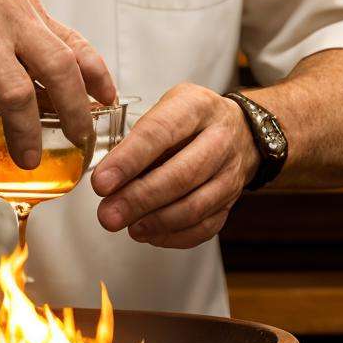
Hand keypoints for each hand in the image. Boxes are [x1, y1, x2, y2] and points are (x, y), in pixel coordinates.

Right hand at [0, 0, 115, 174]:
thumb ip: (18, 48)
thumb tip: (55, 98)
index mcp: (17, 8)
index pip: (74, 44)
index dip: (98, 79)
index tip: (107, 104)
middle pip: (59, 72)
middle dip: (76, 115)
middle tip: (77, 141)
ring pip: (20, 100)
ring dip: (26, 140)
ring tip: (24, 160)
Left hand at [90, 84, 259, 248]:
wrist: (241, 130)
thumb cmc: (192, 119)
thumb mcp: (166, 107)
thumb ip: (138, 137)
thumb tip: (107, 175)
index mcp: (196, 107)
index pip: (159, 134)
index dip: (128, 161)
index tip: (101, 183)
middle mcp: (219, 139)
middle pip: (181, 175)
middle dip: (139, 199)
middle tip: (108, 214)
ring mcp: (230, 173)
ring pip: (195, 206)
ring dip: (156, 221)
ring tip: (128, 226)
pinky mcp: (232, 201)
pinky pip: (205, 226)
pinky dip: (174, 235)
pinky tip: (150, 233)